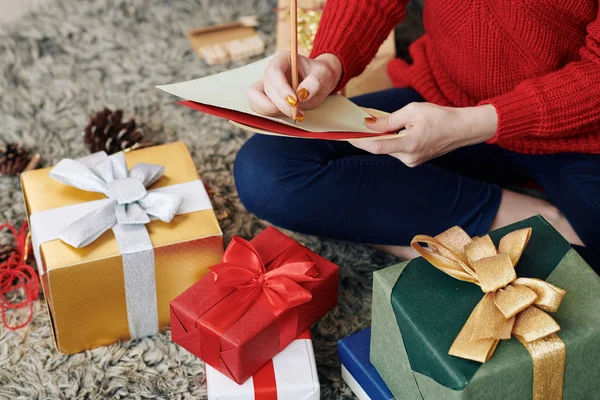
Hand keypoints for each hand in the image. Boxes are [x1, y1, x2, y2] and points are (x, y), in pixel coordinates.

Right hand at [247, 51, 342, 120]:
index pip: (273, 71)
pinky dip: (271, 115)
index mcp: (282, 59)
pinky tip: (288, 114)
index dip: (281, 88)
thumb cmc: (320, 75)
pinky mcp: (265, 98)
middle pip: (267, 88)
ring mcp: (265, 84)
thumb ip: (315, 82)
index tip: (294, 101)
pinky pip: (258, 108)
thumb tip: (302, 94)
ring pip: (256, 100)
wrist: (318, 82)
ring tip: (294, 114)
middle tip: (298, 113)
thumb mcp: (323, 75)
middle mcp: (271, 71)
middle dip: (281, 104)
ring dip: (273, 111)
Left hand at [350, 103, 497, 166]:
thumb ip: (388, 119)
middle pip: (381, 147)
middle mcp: (409, 157)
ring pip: (389, 148)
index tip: (347, 135)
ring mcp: (412, 161)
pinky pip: (397, 149)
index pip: (377, 146)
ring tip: (372, 123)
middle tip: (356, 124)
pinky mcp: (415, 159)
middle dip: (368, 136)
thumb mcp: (412, 111)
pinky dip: (391, 139)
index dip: (359, 141)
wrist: (463, 129)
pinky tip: (388, 129)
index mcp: (409, 145)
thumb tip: (369, 124)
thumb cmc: (440, 117)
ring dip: (381, 137)